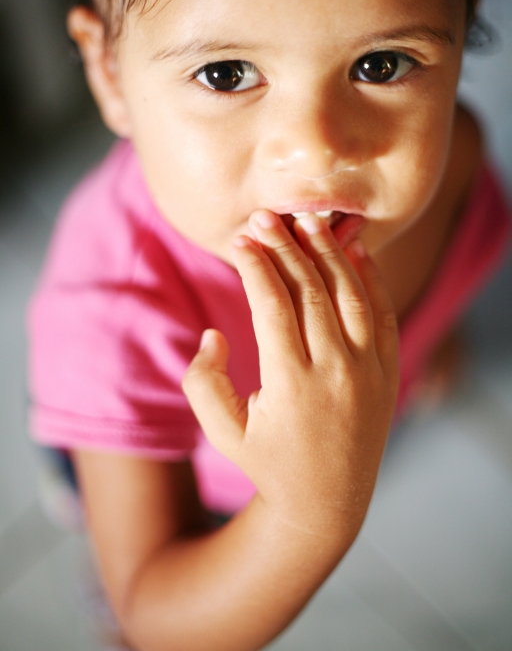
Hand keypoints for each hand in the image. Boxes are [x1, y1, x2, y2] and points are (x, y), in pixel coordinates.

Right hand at [183, 211, 398, 537]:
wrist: (326, 503)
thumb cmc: (266, 464)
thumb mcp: (221, 432)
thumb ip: (203, 382)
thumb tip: (213, 334)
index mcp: (291, 384)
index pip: (273, 305)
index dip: (255, 267)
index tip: (240, 241)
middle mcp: (336, 372)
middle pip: (311, 291)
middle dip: (285, 247)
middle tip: (266, 217)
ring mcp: (369, 371)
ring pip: (350, 295)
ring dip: (328, 253)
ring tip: (308, 221)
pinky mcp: (388, 373)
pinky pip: (383, 315)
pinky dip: (370, 279)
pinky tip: (354, 251)